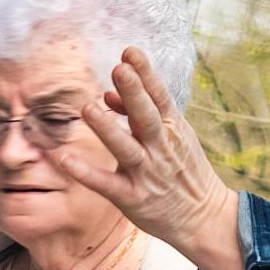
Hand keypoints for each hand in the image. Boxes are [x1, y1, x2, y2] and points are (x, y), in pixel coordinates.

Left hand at [52, 47, 255, 269]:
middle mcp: (161, 148)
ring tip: (89, 107)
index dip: (146, 74)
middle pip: (147, 117)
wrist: (204, 218)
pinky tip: (65, 160)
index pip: (159, 96)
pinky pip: (107, 184)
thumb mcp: (171, 136)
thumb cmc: (182, 170)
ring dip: (108, 128)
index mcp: (173, 129)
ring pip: (127, 148)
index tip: (130, 51)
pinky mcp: (133, 198)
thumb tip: (107, 93)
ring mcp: (148, 174)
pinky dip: (86, 173)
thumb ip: (138, 113)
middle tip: (118, 68)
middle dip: (134, 93)